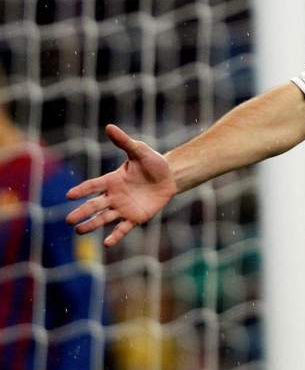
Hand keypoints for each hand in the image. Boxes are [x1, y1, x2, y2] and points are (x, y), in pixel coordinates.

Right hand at [66, 124, 176, 246]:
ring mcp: (123, 208)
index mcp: (112, 180)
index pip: (93, 185)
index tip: (69, 195)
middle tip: (68, 220)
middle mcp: (114, 195)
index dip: (82, 190)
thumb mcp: (139, 151)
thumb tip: (109, 126)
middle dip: (81, 212)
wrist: (170, 177)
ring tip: (79, 231)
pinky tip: (107, 243)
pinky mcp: (136, 217)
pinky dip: (115, 235)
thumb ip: (124, 142)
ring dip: (91, 225)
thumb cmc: (153, 163)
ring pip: (104, 218)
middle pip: (94, 205)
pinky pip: (123, 227)